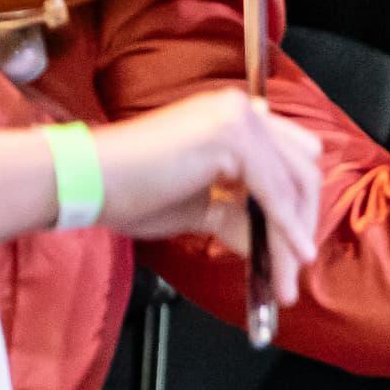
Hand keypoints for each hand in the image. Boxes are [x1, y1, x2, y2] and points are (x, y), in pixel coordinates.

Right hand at [94, 91, 325, 309]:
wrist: (86, 181)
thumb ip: (237, 217)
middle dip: (304, 221)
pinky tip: (289, 258)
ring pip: (292, 184)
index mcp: (234, 117)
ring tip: (288, 279)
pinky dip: (285, 229)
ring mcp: (238, 119)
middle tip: (297, 266)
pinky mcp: (232, 138)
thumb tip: (269, 243)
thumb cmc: (130, 191)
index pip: (289, 159)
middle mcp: (242, 109)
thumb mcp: (199, 208)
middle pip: (301, 169)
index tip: (296, 245)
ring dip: (294, 236)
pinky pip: (274, 192)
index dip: (298, 204)